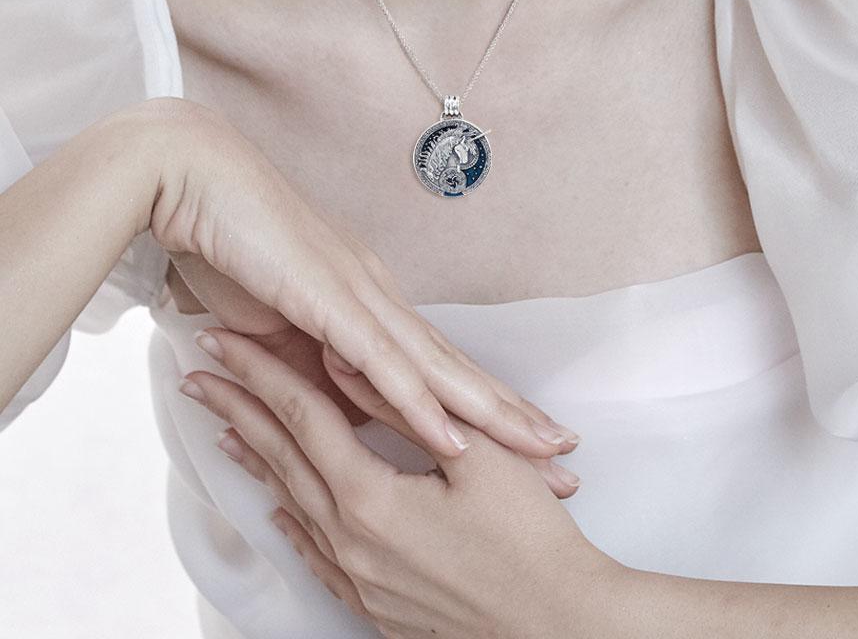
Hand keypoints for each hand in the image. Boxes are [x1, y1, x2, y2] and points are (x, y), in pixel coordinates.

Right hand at [141, 96, 579, 458]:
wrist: (191, 176)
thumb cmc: (228, 242)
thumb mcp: (272, 319)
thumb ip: (303, 358)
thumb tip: (326, 402)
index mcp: (366, 301)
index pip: (434, 364)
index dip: (480, 405)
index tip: (521, 440)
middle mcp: (377, 297)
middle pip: (454, 368)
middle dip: (510, 416)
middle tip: (565, 454)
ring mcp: (358, 296)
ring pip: (436, 368)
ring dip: (490, 414)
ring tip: (540, 448)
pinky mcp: (327, 300)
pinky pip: (381, 363)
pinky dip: (418, 404)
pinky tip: (455, 438)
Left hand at [180, 327, 619, 638]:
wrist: (560, 627)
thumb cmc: (530, 540)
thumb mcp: (478, 456)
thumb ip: (404, 406)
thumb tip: (349, 362)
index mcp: (370, 498)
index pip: (301, 417)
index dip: (261, 373)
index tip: (224, 343)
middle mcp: (349, 540)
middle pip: (281, 457)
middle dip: (238, 408)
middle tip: (200, 374)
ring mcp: (357, 575)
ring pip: (291, 502)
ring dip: (255, 458)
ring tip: (223, 427)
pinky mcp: (374, 600)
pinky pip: (314, 552)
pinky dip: (289, 517)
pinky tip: (277, 507)